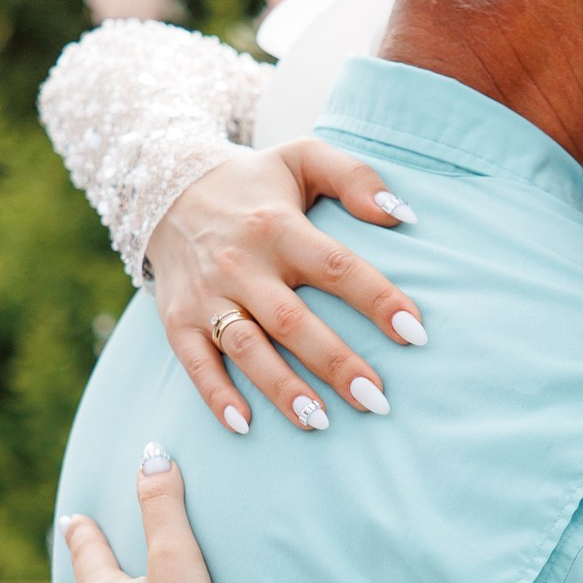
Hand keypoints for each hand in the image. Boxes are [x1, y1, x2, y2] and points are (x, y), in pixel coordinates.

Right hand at [146, 141, 428, 433]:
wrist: (165, 188)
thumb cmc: (254, 183)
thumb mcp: (302, 157)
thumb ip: (354, 176)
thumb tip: (402, 214)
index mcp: (278, 225)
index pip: (336, 265)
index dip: (377, 299)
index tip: (416, 332)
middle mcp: (241, 263)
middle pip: (292, 319)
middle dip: (335, 362)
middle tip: (377, 398)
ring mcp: (207, 294)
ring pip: (246, 347)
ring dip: (282, 388)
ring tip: (321, 422)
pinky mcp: (177, 319)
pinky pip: (195, 363)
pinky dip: (217, 395)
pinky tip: (245, 425)